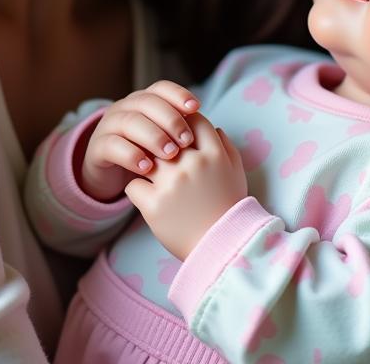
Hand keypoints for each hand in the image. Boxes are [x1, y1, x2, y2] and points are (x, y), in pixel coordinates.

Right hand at [80, 81, 200, 201]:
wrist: (112, 176)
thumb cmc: (148, 156)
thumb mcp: (165, 141)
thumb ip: (182, 132)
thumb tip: (215, 130)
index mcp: (145, 100)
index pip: (162, 88)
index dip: (179, 94)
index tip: (197, 107)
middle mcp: (126, 107)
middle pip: (148, 102)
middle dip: (170, 119)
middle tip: (186, 140)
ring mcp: (109, 125)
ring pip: (130, 121)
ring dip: (152, 136)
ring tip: (170, 154)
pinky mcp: (98, 147)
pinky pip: (112, 145)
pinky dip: (130, 155)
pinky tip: (146, 168)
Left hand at [124, 112, 247, 260]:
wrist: (222, 248)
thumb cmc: (229, 208)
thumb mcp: (236, 172)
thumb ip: (226, 146)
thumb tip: (214, 128)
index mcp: (214, 154)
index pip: (193, 120)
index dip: (183, 121)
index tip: (177, 130)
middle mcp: (192, 164)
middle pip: (165, 135)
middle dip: (160, 140)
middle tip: (157, 150)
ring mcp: (171, 184)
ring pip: (145, 156)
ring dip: (145, 162)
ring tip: (147, 171)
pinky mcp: (153, 205)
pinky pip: (133, 185)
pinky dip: (136, 188)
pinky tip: (145, 194)